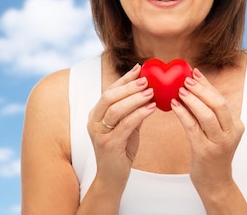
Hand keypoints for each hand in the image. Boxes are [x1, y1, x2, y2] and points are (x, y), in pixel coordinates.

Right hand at [87, 63, 156, 189]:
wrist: (112, 178)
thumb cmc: (120, 150)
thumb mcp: (126, 126)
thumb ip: (132, 110)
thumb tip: (147, 90)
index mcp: (96, 114)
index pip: (110, 90)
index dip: (124, 78)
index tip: (140, 68)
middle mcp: (94, 121)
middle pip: (110, 96)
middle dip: (129, 86)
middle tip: (147, 80)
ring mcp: (99, 133)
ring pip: (116, 109)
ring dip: (135, 98)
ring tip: (152, 92)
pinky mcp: (109, 144)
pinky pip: (125, 124)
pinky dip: (140, 114)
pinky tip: (152, 108)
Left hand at [170, 68, 244, 193]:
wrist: (216, 183)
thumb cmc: (213, 154)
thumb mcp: (218, 132)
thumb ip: (210, 112)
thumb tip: (194, 85)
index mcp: (236, 125)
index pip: (222, 99)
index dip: (207, 84)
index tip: (194, 72)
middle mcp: (231, 133)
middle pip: (218, 104)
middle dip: (201, 89)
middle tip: (185, 80)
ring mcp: (219, 143)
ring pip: (206, 115)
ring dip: (192, 100)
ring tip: (179, 90)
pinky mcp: (205, 151)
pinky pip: (192, 127)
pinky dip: (183, 114)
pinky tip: (173, 105)